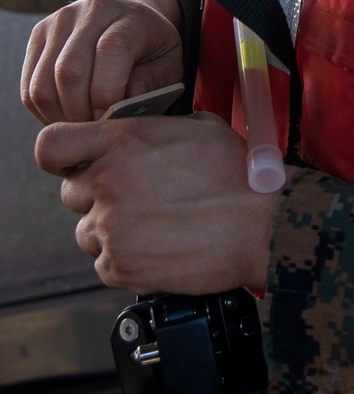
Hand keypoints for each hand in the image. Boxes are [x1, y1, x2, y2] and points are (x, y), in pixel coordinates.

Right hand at [21, 0, 183, 123]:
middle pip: (69, 71)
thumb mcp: (168, 63)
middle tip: (94, 129)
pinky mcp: (38, 34)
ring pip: (42, 83)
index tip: (111, 121)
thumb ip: (152, 84)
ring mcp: (60, 20)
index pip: (111, 51)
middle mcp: (92, 10)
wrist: (126, 10)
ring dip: (58, 116)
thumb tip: (123, 104)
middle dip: (80, 113)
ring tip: (80, 123)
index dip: (107, 95)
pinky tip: (65, 113)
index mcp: (130, 15)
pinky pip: (29, 86)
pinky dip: (43, 110)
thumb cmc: (150, 45)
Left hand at [34, 111, 279, 293]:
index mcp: (123, 141)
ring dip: (112, 231)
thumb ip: (150, 132)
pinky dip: (126, 260)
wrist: (262, 222)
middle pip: (71, 192)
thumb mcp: (196, 127)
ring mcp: (111, 228)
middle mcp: (109, 182)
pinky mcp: (120, 266)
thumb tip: (134, 139)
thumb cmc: (238, 173)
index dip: (61, 155)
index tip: (75, 162)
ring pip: (86, 232)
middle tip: (134, 199)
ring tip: (153, 226)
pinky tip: (159, 247)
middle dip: (97, 196)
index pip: (51, 146)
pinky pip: (104, 265)